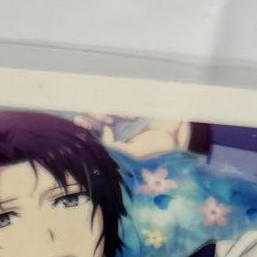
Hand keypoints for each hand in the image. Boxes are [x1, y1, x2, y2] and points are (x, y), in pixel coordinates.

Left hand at [74, 115, 190, 159]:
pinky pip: (124, 104)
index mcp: (120, 140)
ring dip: (104, 113)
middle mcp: (122, 127)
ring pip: (110, 110)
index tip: (78, 121)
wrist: (177, 135)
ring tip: (103, 117)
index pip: (99, 132)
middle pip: (101, 119)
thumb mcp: (134, 152)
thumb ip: (115, 146)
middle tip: (81, 117)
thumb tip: (102, 132)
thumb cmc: (156, 147)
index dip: (88, 126)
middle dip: (91, 118)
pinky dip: (122, 109)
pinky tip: (128, 116)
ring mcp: (130, 116)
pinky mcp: (138, 106)